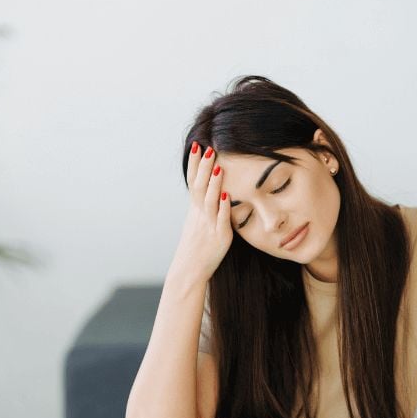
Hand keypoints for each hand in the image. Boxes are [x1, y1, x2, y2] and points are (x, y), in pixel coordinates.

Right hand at [171, 143, 232, 282]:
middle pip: (200, 187)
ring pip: (210, 201)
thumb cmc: (195, 248)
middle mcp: (200, 215)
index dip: (194, 164)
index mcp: (194, 211)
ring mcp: (209, 226)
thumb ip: (203, 208)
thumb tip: (211, 192)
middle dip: (203, 167)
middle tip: (208, 148)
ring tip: (218, 167)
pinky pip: (221, 220)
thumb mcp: (196, 224)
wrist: (189, 271)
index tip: (196, 146)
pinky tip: (227, 195)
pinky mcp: (220, 237)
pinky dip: (223, 208)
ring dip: (214, 184)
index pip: (193, 182)